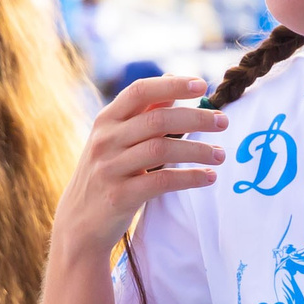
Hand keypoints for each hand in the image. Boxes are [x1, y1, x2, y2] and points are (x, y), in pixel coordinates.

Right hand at [54, 74, 227, 262]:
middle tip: (224, 122)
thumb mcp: (116, 139)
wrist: (79, 224)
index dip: (172, 85)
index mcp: (106, 120)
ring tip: (220, 155)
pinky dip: (189, 178)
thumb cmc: (106, 175)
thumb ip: (144, 112)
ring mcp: (110, 168)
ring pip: (162, 150)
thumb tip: (174, 79)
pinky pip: (161, 182)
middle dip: (196, 117)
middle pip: (157, 120)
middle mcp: (105, 140)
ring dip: (197, 150)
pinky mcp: (119, 196)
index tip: (203, 85)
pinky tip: (208, 177)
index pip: (140, 91)